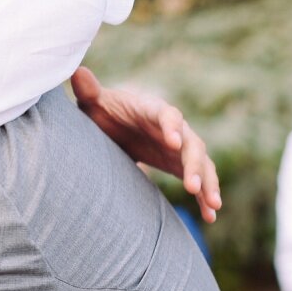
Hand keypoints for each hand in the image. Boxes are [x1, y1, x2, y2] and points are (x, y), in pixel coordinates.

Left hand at [70, 67, 221, 221]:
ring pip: (202, 164)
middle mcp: (174, 128)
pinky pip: (200, 181)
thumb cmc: (104, 111)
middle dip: (194, 164)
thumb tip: (77, 73)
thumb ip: (89, 91)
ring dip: (208, 183)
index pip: (168, 115)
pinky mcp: (181, 165)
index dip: (172, 127)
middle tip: (192, 186)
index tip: (174, 141)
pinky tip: (211, 217)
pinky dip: (206, 197)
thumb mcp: (94, 103)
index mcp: (153, 110)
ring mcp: (181, 148)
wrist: (115, 123)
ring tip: (214, 206)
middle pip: (192, 144)